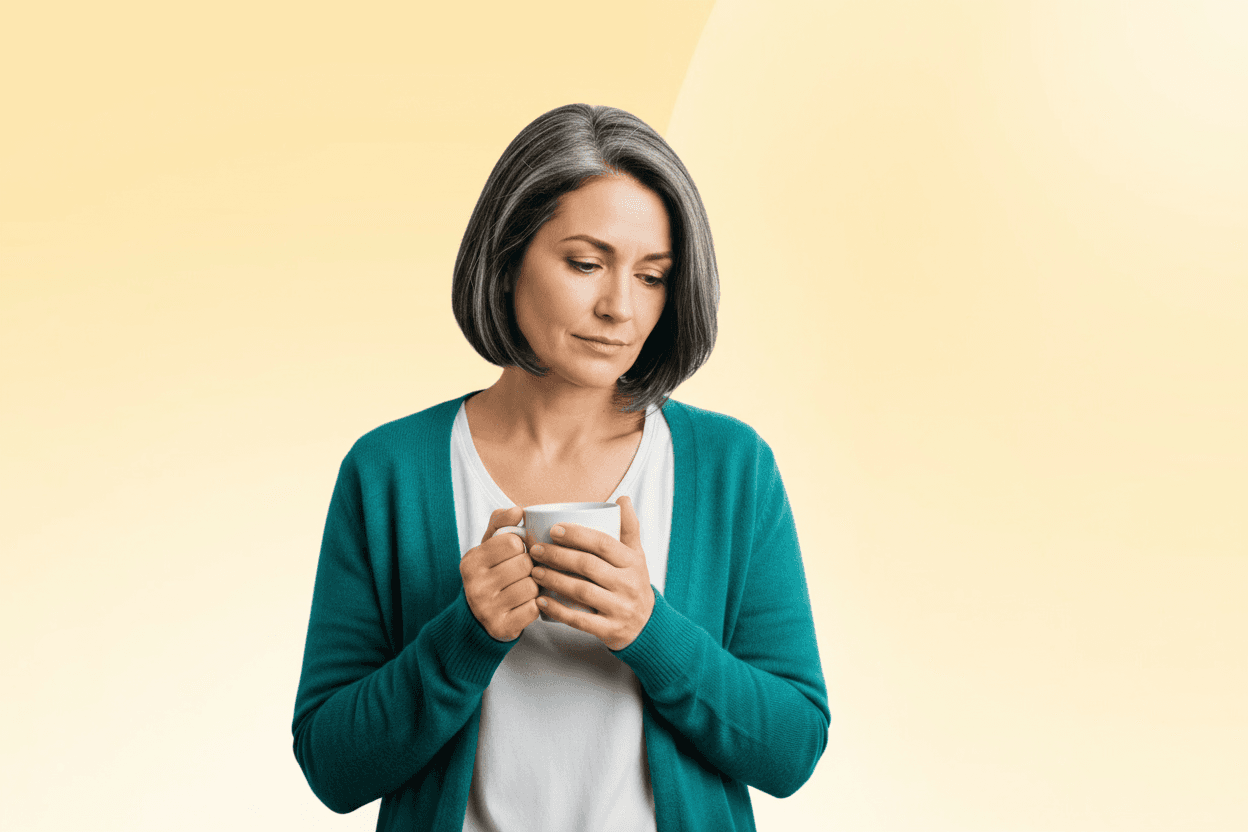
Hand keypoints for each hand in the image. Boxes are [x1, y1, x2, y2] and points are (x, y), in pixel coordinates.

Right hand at [459, 506, 539, 641]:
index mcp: (471, 561)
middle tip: (524, 572)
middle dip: (530, 566)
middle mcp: (475, 585)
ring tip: (525, 587)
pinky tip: (526, 604)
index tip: (517, 553)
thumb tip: (518, 510)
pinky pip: (534, 608)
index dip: (521, 546)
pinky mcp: (501, 627)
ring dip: (535, 586)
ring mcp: (487, 609)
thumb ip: (501, 523)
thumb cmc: (490, 574)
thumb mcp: (488, 547)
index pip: (512, 542)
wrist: (477, 618)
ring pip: (532, 586)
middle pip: (524, 564)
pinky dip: (536, 605)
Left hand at [529, 496, 653, 650]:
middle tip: (535, 549)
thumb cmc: (634, 584)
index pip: (604, 544)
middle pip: (588, 566)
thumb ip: (629, 527)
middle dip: (558, 556)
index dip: (578, 535)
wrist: (647, 625)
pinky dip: (558, 610)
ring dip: (554, 580)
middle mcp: (627, 585)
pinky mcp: (609, 630)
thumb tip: (622, 498)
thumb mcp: (637, 556)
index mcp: (633, 562)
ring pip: (581, 592)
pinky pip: (580, 620)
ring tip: (534, 571)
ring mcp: (619, 608)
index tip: (554, 529)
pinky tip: (540, 601)